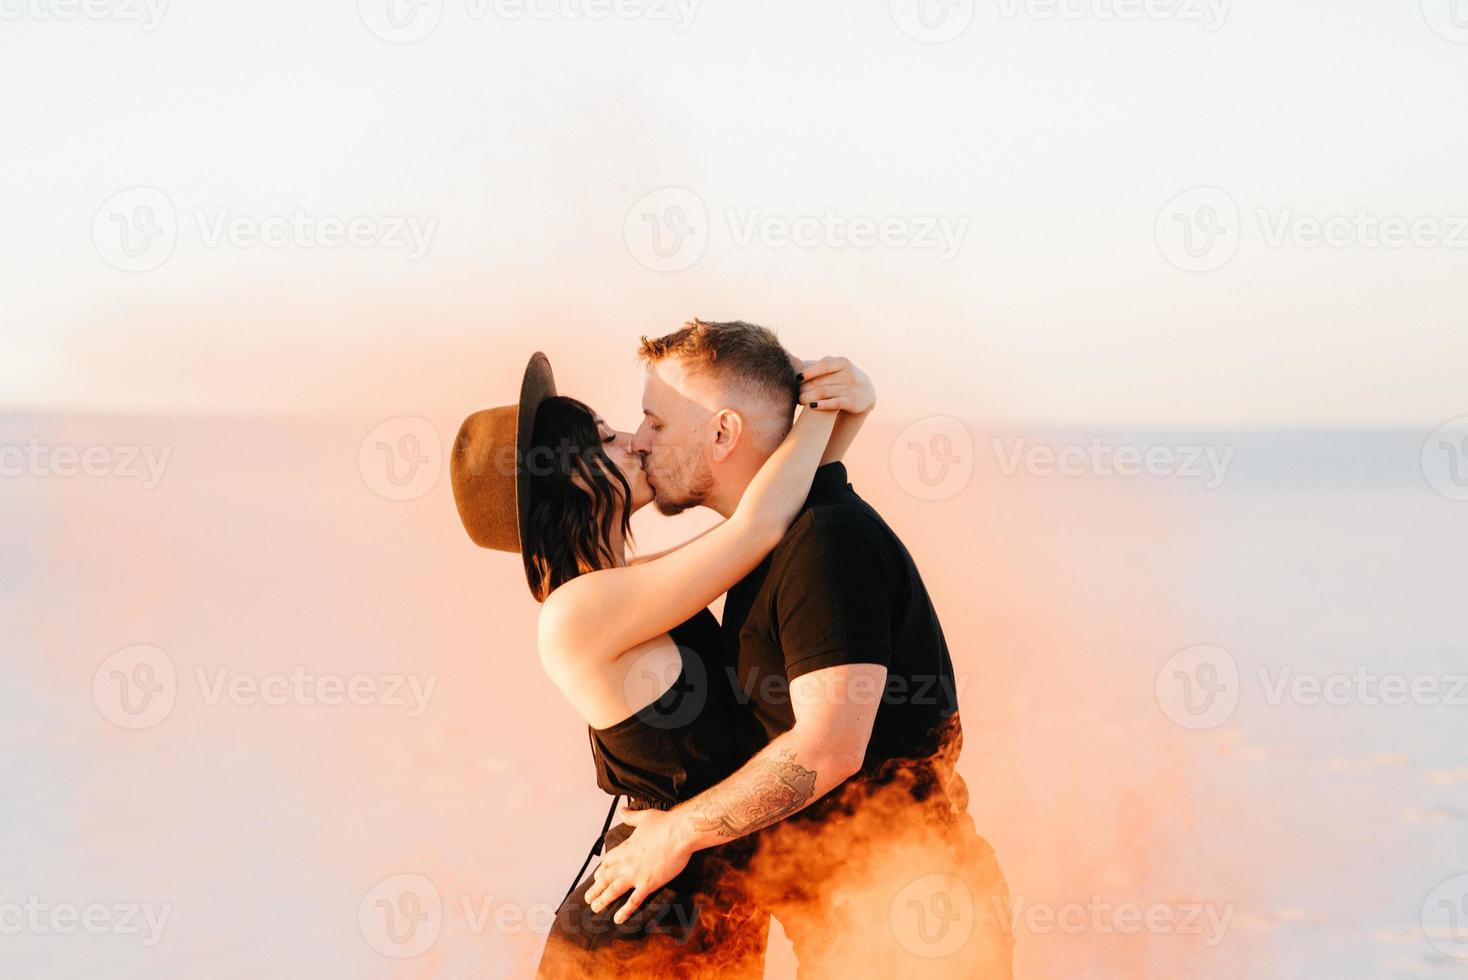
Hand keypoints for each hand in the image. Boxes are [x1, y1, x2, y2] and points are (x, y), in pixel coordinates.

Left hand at [585, 808, 694, 923]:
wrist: (680, 832)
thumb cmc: (665, 823)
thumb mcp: (645, 816)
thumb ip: (631, 816)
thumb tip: (622, 810)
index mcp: (625, 847)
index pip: (608, 861)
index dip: (601, 870)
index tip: (597, 877)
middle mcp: (626, 862)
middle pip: (606, 878)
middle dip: (596, 888)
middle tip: (588, 898)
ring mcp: (636, 874)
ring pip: (614, 890)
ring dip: (603, 900)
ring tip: (595, 908)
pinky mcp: (648, 884)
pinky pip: (634, 900)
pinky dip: (625, 910)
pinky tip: (618, 919)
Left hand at [794, 356, 874, 413]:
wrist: (865, 392)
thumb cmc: (841, 377)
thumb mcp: (834, 368)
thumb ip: (816, 365)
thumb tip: (792, 361)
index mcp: (842, 363)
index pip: (824, 365)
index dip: (809, 371)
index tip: (797, 378)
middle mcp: (848, 374)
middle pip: (820, 381)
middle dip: (805, 388)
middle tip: (796, 393)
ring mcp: (851, 388)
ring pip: (824, 393)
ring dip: (809, 397)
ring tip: (800, 400)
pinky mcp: (853, 402)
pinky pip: (835, 403)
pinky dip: (822, 404)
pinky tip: (812, 406)